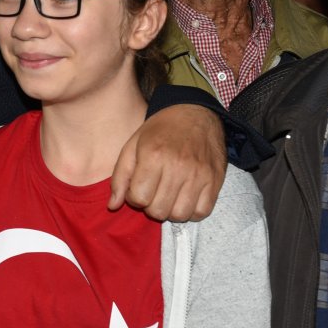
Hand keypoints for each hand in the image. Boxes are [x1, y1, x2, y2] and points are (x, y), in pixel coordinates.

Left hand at [110, 103, 224, 221]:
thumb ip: (120, 176)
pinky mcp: (214, 180)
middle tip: (154, 191)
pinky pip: (201, 212)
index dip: (134, 197)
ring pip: (179, 215)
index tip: (139, 186)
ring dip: (170, 210)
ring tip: (169, 195)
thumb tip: (113, 206)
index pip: (139, 198)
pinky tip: (185, 197)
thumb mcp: (133, 145)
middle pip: (158, 211)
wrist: (195, 112)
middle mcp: (178, 166)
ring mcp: (199, 175)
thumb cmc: (160, 130)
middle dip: (151, 205)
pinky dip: (191, 211)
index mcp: (153, 156)